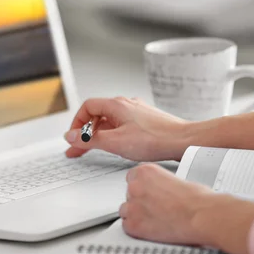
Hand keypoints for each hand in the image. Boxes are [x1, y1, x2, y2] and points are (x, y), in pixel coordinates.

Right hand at [64, 97, 189, 161]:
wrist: (183, 141)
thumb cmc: (155, 139)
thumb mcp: (115, 142)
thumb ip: (89, 140)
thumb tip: (71, 137)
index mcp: (116, 105)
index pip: (87, 107)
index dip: (77, 122)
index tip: (73, 137)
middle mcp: (126, 104)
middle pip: (98, 115)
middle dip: (85, 132)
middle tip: (77, 149)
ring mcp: (137, 112)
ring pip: (110, 120)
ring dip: (99, 134)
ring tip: (94, 149)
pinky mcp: (146, 121)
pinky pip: (122, 125)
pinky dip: (113, 135)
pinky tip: (116, 146)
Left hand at [120, 163, 253, 253]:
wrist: (202, 216)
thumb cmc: (198, 199)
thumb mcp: (178, 179)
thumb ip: (162, 183)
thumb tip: (161, 190)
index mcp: (146, 171)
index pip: (132, 177)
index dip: (142, 187)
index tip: (149, 193)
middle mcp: (135, 186)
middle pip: (129, 194)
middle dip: (141, 201)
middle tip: (157, 208)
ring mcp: (132, 206)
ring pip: (126, 211)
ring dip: (137, 215)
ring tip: (155, 220)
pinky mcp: (133, 226)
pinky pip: (127, 227)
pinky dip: (137, 229)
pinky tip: (151, 229)